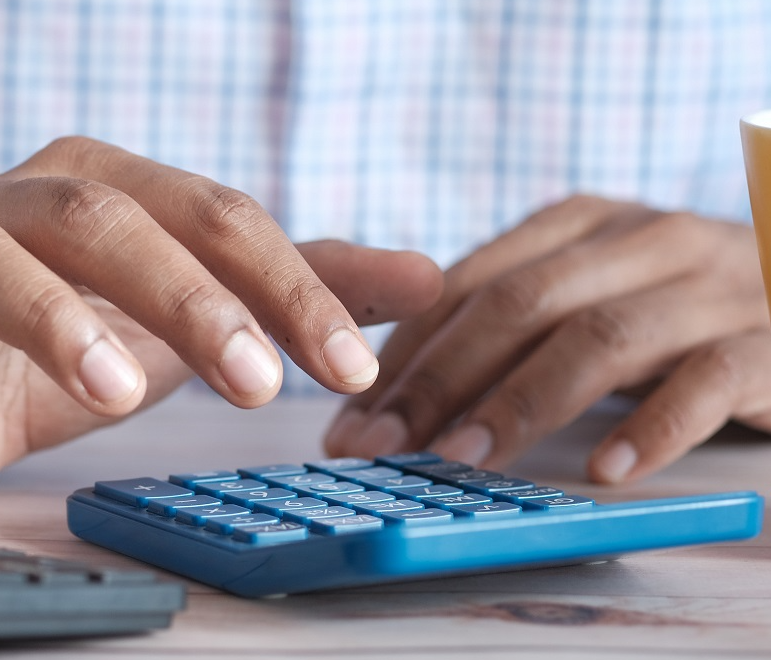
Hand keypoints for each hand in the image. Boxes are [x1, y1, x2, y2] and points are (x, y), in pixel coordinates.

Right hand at [0, 137, 441, 504]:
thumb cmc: (67, 330)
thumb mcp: (188, 305)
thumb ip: (295, 287)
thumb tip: (429, 278)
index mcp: (103, 184)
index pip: (211, 214)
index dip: (285, 285)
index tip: (349, 365)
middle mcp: (17, 205)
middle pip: (106, 220)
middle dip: (188, 298)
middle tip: (258, 384)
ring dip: (56, 323)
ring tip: (120, 391)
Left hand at [325, 195, 770, 482]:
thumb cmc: (675, 310)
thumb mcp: (587, 294)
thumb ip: (508, 323)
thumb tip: (392, 395)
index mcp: (581, 223)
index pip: (468, 283)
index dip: (404, 353)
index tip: (351, 417)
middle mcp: (641, 239)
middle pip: (520, 305)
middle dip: (438, 380)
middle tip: (381, 447)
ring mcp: (709, 285)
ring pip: (599, 337)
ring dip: (519, 403)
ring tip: (462, 460)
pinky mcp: (769, 340)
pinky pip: (708, 380)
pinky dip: (652, 426)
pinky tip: (605, 468)